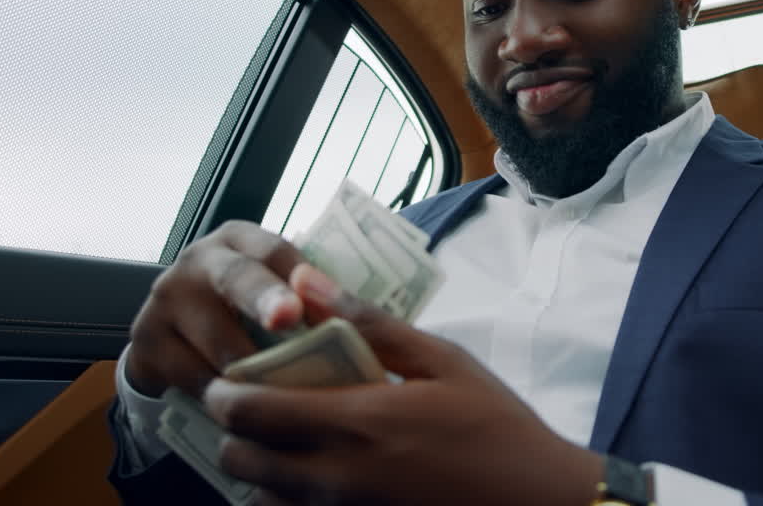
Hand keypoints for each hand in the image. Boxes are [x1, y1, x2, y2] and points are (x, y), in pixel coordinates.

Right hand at [125, 220, 306, 397]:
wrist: (176, 337)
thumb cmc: (244, 314)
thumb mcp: (274, 292)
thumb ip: (311, 298)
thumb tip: (366, 321)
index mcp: (241, 241)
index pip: (274, 251)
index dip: (297, 275)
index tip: (316, 299)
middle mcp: (200, 260)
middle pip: (236, 279)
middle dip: (265, 299)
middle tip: (288, 318)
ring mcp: (166, 297)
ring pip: (217, 341)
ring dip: (254, 372)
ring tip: (287, 395)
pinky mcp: (145, 340)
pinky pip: (192, 377)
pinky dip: (223, 397)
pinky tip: (245, 411)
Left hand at [202, 265, 604, 505]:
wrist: (537, 503)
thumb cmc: (495, 426)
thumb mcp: (442, 360)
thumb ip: (369, 322)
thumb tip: (305, 279)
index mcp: (355, 422)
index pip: (247, 411)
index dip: (225, 391)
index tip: (235, 373)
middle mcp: (335, 478)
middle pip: (239, 459)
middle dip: (235, 429)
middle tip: (259, 405)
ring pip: (259, 497)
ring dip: (258, 467)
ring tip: (286, 440)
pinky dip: (285, 500)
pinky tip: (315, 476)